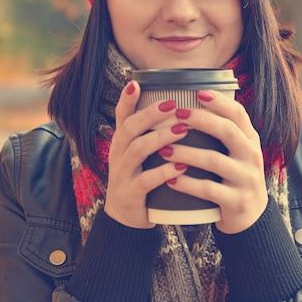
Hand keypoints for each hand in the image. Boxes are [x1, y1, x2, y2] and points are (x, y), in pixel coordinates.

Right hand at [104, 81, 190, 228]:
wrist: (126, 220)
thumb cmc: (141, 180)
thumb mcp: (142, 155)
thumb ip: (152, 134)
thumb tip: (178, 107)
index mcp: (121, 143)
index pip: (121, 116)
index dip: (126, 99)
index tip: (136, 82)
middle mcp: (118, 155)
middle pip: (129, 128)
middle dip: (150, 114)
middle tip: (173, 104)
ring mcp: (122, 174)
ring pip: (137, 151)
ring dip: (160, 138)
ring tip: (182, 131)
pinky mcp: (130, 194)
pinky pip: (145, 181)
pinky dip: (163, 172)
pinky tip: (180, 166)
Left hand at [161, 90, 268, 233]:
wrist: (250, 218)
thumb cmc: (233, 178)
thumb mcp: (236, 153)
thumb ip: (222, 132)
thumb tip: (193, 101)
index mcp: (250, 141)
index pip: (239, 114)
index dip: (220, 102)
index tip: (198, 92)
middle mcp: (252, 156)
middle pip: (227, 131)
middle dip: (201, 120)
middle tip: (177, 113)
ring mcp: (246, 179)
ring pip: (214, 161)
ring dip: (186, 153)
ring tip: (164, 149)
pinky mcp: (236, 201)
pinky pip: (209, 190)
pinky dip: (187, 183)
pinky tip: (170, 179)